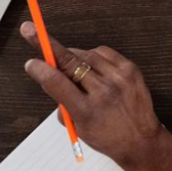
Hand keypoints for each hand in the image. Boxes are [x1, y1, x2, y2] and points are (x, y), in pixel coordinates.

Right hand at [19, 26, 171, 170]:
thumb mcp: (78, 128)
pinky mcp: (130, 70)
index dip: (40, 69)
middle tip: (30, 29)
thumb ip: (62, 103)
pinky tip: (91, 65)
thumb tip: (49, 76)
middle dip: (46, 44)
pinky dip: (92, 55)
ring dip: (72, 56)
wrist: (141, 141)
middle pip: (69, 62)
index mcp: (86, 111)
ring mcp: (119, 79)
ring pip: (85, 55)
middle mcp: (103, 93)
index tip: (30, 62)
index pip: (56, 83)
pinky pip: (104, 52)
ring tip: (71, 67)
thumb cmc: (107, 137)